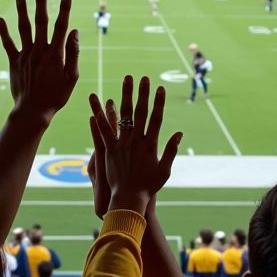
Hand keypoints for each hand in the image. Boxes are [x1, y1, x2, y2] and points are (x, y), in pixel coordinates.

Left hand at [0, 0, 78, 127]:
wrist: (33, 111)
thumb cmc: (56, 96)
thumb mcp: (72, 77)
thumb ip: (73, 53)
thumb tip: (74, 31)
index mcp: (55, 54)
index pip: (61, 26)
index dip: (64, 8)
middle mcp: (39, 50)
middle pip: (40, 22)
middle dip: (41, 2)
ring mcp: (25, 55)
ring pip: (23, 29)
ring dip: (22, 11)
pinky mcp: (14, 62)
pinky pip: (8, 44)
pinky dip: (4, 32)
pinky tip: (0, 20)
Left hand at [89, 75, 181, 215]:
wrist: (129, 199)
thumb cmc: (149, 187)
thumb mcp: (164, 170)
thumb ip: (171, 150)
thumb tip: (179, 133)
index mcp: (150, 145)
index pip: (156, 118)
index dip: (158, 102)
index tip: (160, 88)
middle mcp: (136, 141)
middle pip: (140, 112)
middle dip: (141, 93)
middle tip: (141, 77)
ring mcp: (121, 144)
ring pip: (122, 116)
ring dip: (124, 96)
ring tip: (125, 81)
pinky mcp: (108, 150)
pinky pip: (103, 130)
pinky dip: (100, 116)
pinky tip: (97, 102)